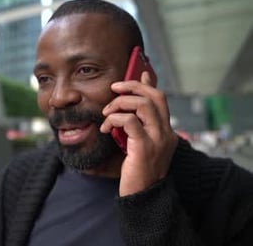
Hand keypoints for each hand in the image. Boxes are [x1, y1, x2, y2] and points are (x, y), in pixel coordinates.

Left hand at [100, 72, 178, 195]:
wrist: (143, 197)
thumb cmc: (137, 172)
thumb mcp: (138, 146)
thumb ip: (135, 127)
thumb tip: (125, 111)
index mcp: (166, 131)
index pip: (161, 99)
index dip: (148, 84)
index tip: (138, 74)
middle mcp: (166, 133)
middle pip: (154, 96)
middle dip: (132, 86)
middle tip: (114, 89)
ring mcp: (157, 139)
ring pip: (142, 104)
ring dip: (119, 104)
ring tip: (106, 114)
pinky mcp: (144, 147)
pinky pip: (129, 121)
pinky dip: (114, 119)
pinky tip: (105, 128)